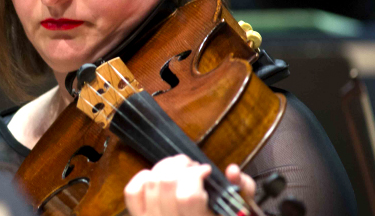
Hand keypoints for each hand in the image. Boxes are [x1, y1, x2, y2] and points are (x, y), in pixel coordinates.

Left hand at [124, 155, 255, 215]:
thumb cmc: (222, 215)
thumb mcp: (239, 207)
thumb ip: (242, 189)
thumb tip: (232, 170)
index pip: (187, 196)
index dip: (195, 176)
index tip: (205, 171)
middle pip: (166, 183)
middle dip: (180, 165)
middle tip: (192, 166)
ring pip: (150, 183)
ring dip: (165, 167)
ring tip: (178, 168)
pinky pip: (132, 191)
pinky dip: (144, 177)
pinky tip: (158, 177)